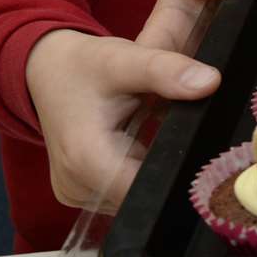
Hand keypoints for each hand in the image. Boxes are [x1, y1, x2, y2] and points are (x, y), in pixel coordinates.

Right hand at [25, 0, 232, 210]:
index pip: (147, 188)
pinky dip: (138, 174)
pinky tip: (150, 150)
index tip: (207, 156)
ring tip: (169, 141)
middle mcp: (76, 186)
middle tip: (196, 142)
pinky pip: (120, 193)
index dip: (180, 173)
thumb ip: (166, 70)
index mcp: (85, 159)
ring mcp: (76, 194)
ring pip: (133, 197)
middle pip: (142, 196)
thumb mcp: (124, 59)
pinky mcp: (79, 193)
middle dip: (170, 171)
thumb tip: (210, 81)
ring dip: (154, 173)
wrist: (45, 70)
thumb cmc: (83, 65)